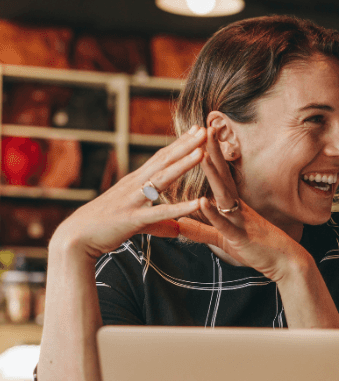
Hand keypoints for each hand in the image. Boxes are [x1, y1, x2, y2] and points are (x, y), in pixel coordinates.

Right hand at [51, 126, 206, 258]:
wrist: (76, 237)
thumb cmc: (104, 227)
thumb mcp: (136, 221)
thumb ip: (160, 224)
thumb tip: (177, 229)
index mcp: (135, 182)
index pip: (161, 157)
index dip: (179, 144)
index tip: (196, 130)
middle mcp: (134, 185)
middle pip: (164, 160)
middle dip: (185, 144)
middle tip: (205, 128)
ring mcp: (133, 200)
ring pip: (163, 179)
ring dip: (183, 165)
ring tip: (202, 152)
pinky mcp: (133, 219)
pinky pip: (160, 212)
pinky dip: (180, 208)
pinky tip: (197, 202)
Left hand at [192, 126, 307, 280]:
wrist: (285, 262)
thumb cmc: (256, 249)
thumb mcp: (223, 240)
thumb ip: (201, 230)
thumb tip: (178, 224)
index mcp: (234, 205)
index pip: (221, 175)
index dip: (211, 156)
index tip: (202, 135)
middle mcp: (238, 207)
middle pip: (223, 175)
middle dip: (213, 152)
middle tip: (204, 128)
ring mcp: (241, 220)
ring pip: (224, 194)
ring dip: (213, 174)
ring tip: (200, 155)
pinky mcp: (241, 236)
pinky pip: (226, 223)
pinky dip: (214, 213)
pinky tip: (203, 201)